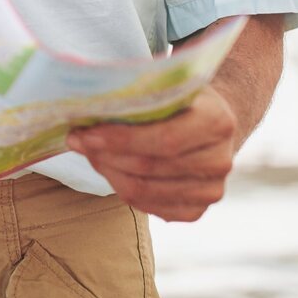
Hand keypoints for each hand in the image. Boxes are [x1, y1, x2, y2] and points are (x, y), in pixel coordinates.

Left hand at [66, 86, 238, 221]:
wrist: (210, 125)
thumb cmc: (179, 100)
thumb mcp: (166, 86)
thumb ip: (136, 97)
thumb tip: (86, 109)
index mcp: (217, 122)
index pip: (163, 139)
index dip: (120, 139)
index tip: (83, 132)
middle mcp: (220, 161)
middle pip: (148, 167)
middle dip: (105, 154)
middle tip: (76, 140)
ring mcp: (211, 190)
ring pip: (143, 191)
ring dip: (107, 171)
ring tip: (88, 152)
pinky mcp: (197, 211)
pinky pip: (147, 207)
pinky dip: (121, 187)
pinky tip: (109, 168)